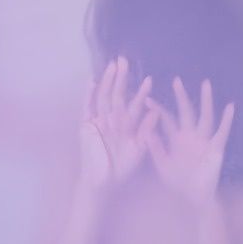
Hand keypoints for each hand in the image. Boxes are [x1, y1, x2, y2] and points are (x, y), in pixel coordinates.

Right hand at [79, 57, 157, 189]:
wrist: (103, 183)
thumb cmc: (122, 169)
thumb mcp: (139, 149)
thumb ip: (147, 130)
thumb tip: (156, 111)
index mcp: (127, 125)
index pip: (135, 105)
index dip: (141, 93)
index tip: (149, 80)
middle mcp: (112, 120)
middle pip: (117, 95)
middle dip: (121, 78)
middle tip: (125, 60)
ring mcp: (98, 121)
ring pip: (104, 97)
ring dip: (108, 81)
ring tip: (113, 65)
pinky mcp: (86, 126)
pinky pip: (87, 107)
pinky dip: (89, 95)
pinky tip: (92, 81)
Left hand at [146, 78, 234, 207]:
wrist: (191, 200)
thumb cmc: (176, 184)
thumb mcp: (162, 165)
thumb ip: (156, 148)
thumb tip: (146, 130)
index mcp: (175, 139)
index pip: (166, 119)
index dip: (158, 109)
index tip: (147, 99)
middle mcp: (190, 136)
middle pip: (186, 111)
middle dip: (182, 96)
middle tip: (176, 80)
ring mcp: (204, 141)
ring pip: (205, 116)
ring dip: (205, 101)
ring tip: (205, 84)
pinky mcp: (216, 149)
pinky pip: (221, 132)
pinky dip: (226, 120)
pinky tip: (230, 107)